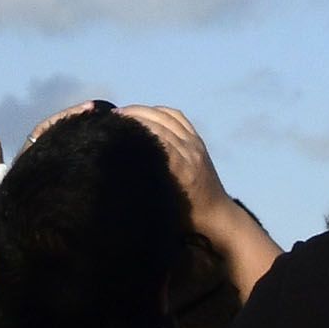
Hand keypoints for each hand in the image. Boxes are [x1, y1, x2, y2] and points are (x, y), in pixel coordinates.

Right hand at [117, 104, 237, 233]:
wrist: (217, 215)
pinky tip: (146, 114)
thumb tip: (119, 168)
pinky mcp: (198, 141)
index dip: (133, 126)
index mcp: (181, 168)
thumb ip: (146, 184)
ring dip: (144, 110)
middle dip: (134, 114)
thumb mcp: (163, 205)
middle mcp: (190, 151)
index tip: (111, 125)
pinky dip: (160, 111)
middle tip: (112, 116)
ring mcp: (196, 144)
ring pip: (167, 116)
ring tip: (123, 112)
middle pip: (159, 121)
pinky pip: (177, 117)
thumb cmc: (186, 217)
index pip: (155, 136)